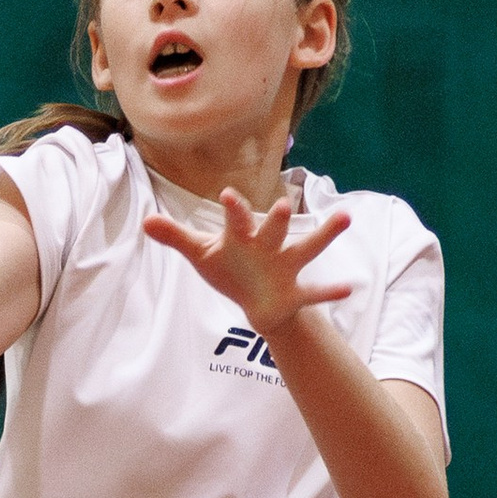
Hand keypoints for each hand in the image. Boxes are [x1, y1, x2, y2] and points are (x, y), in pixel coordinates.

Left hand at [145, 181, 352, 333]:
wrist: (254, 302)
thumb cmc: (229, 270)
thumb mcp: (201, 255)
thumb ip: (177, 237)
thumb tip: (146, 221)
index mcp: (242, 238)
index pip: (236, 221)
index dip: (232, 209)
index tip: (226, 195)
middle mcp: (267, 247)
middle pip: (273, 231)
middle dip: (277, 220)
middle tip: (282, 206)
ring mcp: (284, 268)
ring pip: (306, 249)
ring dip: (324, 235)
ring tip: (345, 217)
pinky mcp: (294, 292)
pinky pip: (314, 293)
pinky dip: (329, 291)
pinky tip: (350, 286)